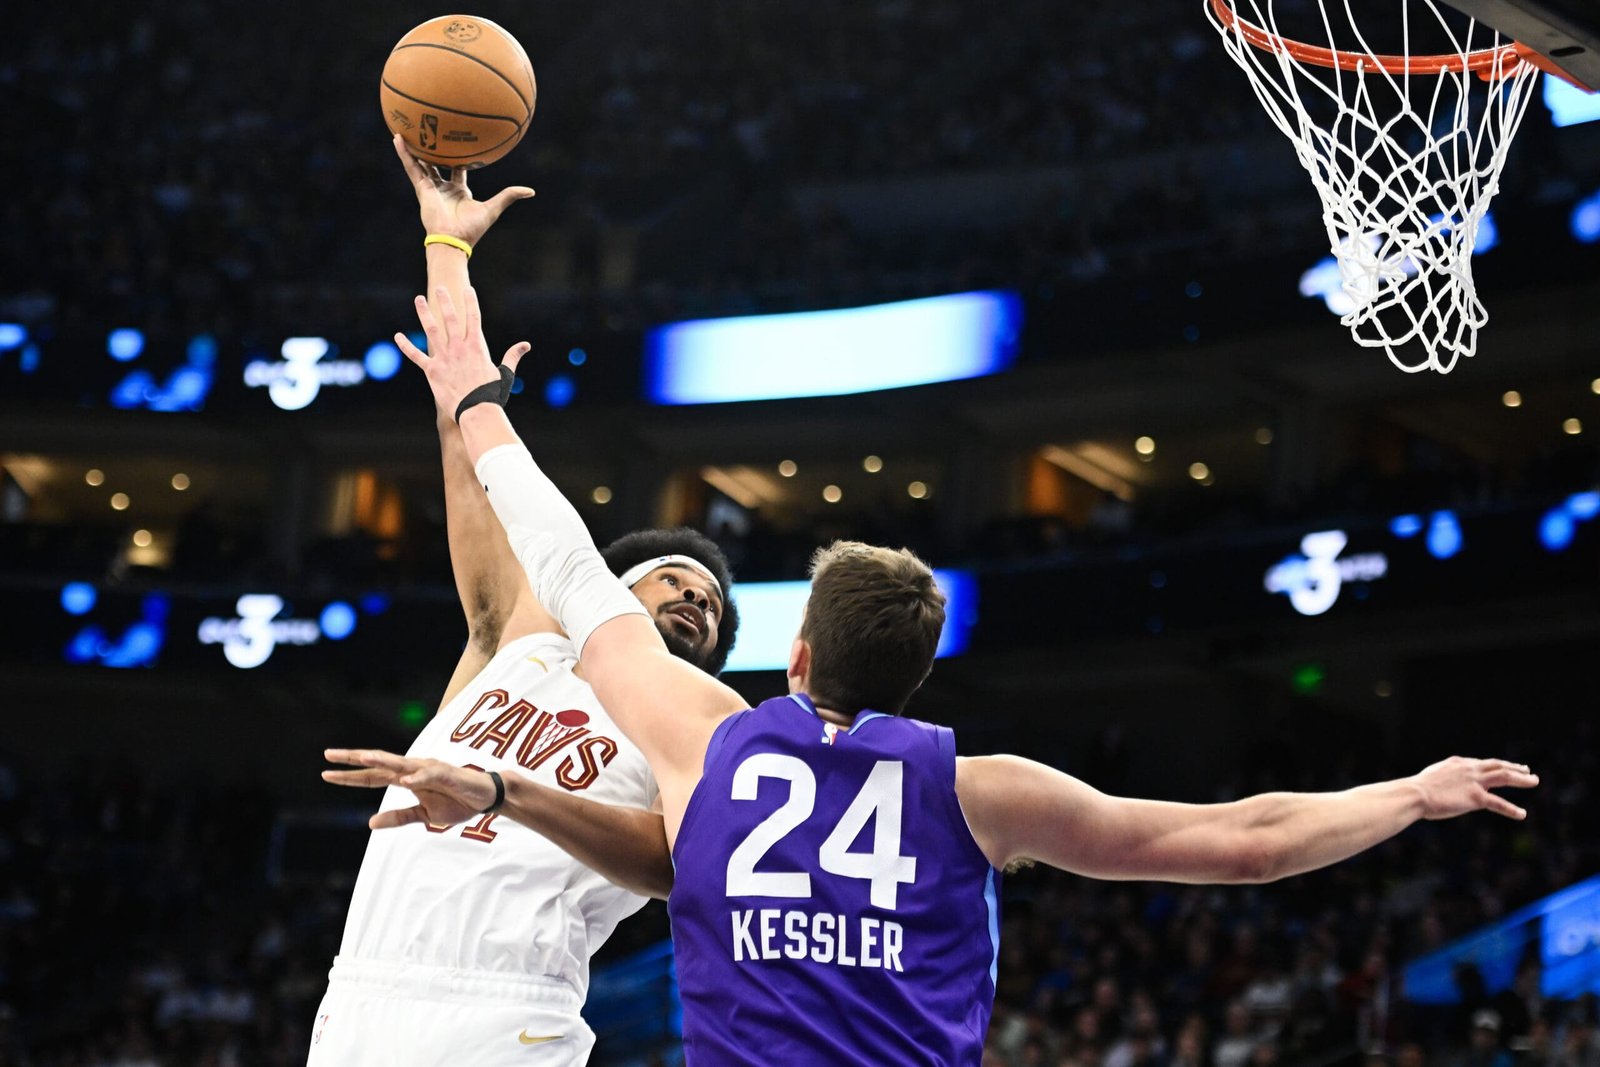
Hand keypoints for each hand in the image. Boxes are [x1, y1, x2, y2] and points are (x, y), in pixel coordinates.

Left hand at [323, 748, 496, 829]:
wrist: (486, 797)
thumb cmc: (457, 801)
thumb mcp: (424, 815)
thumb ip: (399, 817)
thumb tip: (370, 823)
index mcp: (407, 779)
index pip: (373, 776)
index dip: (350, 776)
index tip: (326, 773)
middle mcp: (413, 770)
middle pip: (379, 763)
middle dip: (354, 759)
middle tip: (329, 755)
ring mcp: (429, 769)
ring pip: (400, 763)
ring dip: (380, 760)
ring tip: (360, 757)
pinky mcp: (447, 774)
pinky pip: (429, 775)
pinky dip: (417, 777)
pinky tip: (404, 780)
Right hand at [394, 134, 532, 246]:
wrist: (454, 239)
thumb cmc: (473, 228)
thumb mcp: (494, 208)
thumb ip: (509, 196)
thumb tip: (531, 191)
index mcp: (459, 192)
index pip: (458, 170)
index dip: (459, 157)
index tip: (458, 142)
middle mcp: (443, 188)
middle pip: (437, 164)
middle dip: (434, 150)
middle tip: (430, 132)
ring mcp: (431, 188)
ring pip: (421, 163)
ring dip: (414, 148)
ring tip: (406, 129)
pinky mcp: (421, 189)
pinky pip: (411, 167)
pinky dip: (404, 153)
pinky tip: (398, 138)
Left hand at [396, 285, 527, 416]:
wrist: (477, 410)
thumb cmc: (492, 394)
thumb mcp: (506, 373)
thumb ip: (513, 356)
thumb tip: (526, 345)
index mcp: (477, 347)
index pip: (474, 318)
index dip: (471, 302)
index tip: (468, 289)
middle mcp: (459, 348)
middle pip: (451, 318)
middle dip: (445, 301)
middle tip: (439, 288)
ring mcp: (445, 357)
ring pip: (432, 330)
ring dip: (424, 313)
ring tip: (418, 299)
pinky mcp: (432, 370)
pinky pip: (416, 356)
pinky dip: (406, 346)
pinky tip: (397, 336)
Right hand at [1413, 756, 1538, 820]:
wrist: (1415, 794)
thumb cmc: (1416, 790)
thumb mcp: (1431, 779)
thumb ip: (1443, 780)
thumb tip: (1441, 788)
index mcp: (1458, 763)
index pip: (1481, 763)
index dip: (1496, 765)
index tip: (1504, 767)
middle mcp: (1469, 769)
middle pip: (1497, 765)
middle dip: (1514, 767)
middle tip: (1527, 770)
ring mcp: (1474, 782)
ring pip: (1504, 777)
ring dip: (1521, 779)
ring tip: (1534, 781)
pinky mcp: (1476, 798)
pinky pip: (1499, 803)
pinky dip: (1512, 810)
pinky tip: (1522, 815)